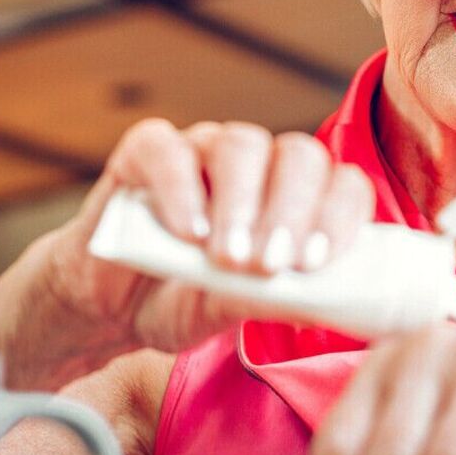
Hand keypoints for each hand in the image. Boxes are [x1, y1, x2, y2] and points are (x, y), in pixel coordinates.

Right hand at [45, 117, 375, 353]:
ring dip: (240, 202)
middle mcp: (259, 163)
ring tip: (228, 258)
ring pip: (240, 144)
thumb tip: (317, 303)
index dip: (338, 216)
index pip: (341, 183)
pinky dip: (179, 189)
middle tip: (270, 265)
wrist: (114, 306)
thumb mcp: (232, 310)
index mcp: (297, 196)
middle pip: (298, 155)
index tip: (316, 263)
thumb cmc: (187, 300)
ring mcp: (204, 149)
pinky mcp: (147, 151)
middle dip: (291, 211)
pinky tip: (186, 234)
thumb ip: (269, 300)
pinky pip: (167, 148)